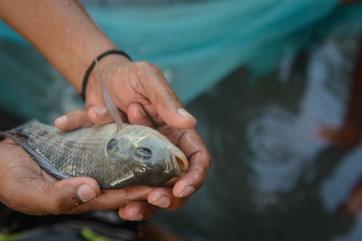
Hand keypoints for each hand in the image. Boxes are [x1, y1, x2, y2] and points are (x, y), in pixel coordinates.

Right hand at [0, 139, 154, 218]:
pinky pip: (106, 142)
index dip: (140, 192)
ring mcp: (88, 164)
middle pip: (125, 179)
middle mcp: (91, 182)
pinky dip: (117, 133)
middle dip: (146, 173)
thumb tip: (92, 190)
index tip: (162, 184)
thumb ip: (60, 196)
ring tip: (154, 134)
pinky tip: (130, 122)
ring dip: (136, 148)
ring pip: (119, 158)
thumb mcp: (29, 190)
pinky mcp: (83, 148)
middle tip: (168, 161)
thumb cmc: (8, 178)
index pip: (118, 196)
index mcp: (82, 197)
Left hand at [54, 59, 210, 219]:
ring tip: (127, 211)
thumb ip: (166, 99)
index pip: (197, 158)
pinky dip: (115, 192)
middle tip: (152, 199)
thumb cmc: (130, 75)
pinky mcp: (122, 162)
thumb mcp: (148, 79)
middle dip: (169, 197)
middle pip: (176, 181)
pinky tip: (109, 200)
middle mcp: (163, 148)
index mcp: (177, 131)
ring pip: (150, 189)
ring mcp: (143, 158)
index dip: (195, 176)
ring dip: (142, 205)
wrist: (100, 79)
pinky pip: (122, 181)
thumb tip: (189, 121)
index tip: (182, 188)